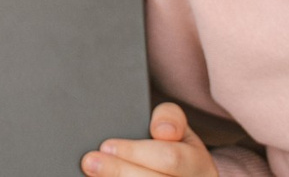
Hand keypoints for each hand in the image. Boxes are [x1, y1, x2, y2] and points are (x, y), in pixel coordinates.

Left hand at [84, 103, 218, 176]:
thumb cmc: (176, 150)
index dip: (136, 152)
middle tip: (90, 162)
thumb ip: (170, 118)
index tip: (107, 145)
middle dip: (119, 171)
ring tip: (91, 174)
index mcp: (198, 165)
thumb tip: (162, 131)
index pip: (170, 158)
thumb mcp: (179, 130)